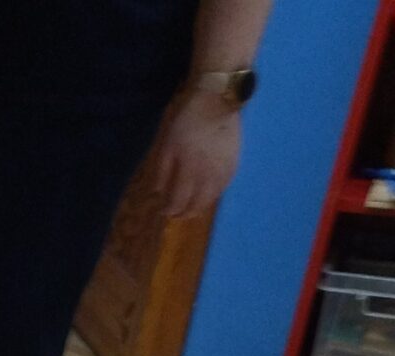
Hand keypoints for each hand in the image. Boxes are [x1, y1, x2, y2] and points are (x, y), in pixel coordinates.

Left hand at [151, 94, 241, 219]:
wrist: (217, 101)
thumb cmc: (187, 122)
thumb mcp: (167, 146)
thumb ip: (162, 172)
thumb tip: (158, 194)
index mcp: (190, 169)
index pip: (179, 201)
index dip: (169, 209)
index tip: (163, 210)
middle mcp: (209, 174)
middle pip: (197, 205)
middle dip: (184, 213)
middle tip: (176, 214)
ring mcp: (224, 169)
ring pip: (212, 198)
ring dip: (200, 207)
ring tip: (190, 208)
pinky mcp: (235, 162)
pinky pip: (224, 187)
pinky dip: (213, 195)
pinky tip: (207, 194)